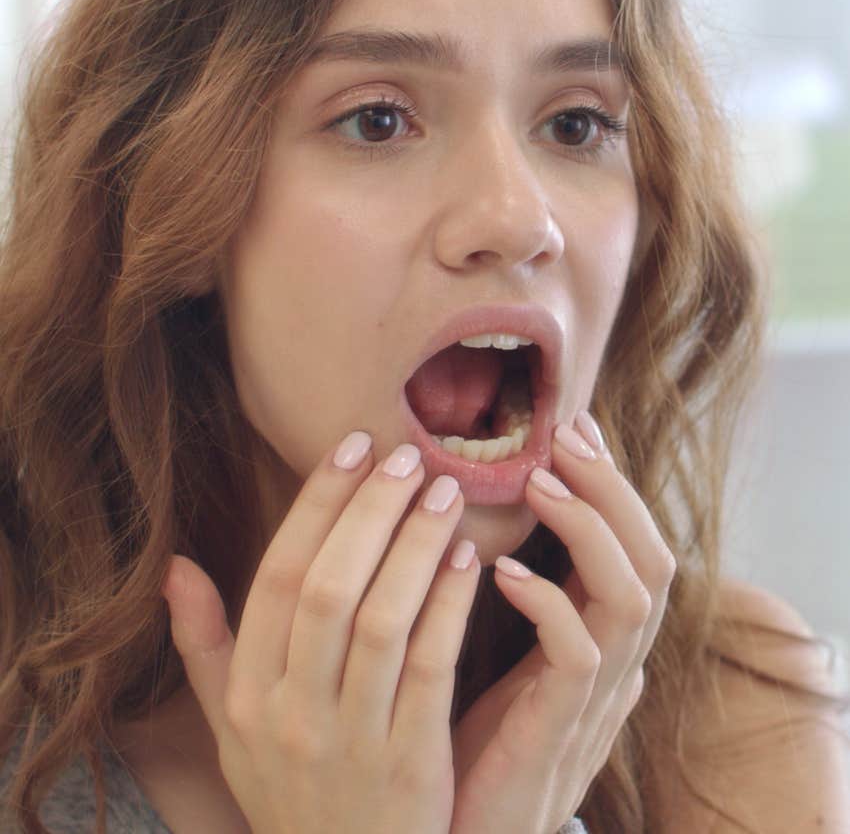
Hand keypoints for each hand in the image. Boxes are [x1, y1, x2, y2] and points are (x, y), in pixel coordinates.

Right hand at [161, 433, 479, 833]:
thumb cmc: (291, 789)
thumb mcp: (230, 727)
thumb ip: (203, 645)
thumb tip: (173, 566)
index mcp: (245, 695)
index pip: (278, 576)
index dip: (317, 503)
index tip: (353, 445)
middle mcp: (289, 714)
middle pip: (329, 587)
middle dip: (371, 511)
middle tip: (409, 456)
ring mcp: (348, 741)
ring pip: (382, 619)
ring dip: (415, 547)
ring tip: (445, 493)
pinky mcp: (409, 763)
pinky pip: (431, 667)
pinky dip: (450, 606)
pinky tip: (470, 559)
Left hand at [449, 414, 675, 833]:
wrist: (463, 832)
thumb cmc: (470, 735)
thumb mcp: (499, 649)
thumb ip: (514, 594)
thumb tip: (491, 514)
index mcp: (598, 636)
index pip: (629, 543)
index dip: (607, 483)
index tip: (569, 426)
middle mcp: (613, 659)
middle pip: (651, 555)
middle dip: (612, 488)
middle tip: (566, 433)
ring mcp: (595, 697)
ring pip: (632, 594)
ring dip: (589, 527)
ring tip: (538, 480)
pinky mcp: (561, 729)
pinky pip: (579, 655)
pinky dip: (549, 602)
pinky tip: (501, 570)